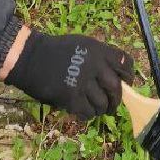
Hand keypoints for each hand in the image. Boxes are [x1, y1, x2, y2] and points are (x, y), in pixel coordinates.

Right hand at [4, 31, 134, 119]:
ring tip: (97, 110)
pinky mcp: (71, 97)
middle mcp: (94, 66)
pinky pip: (88, 112)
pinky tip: (84, 112)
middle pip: (116, 88)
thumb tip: (118, 76)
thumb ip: (100, 56)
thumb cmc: (57, 51)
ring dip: (102, 109)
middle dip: (117, 99)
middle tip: (113, 105)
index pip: (125, 63)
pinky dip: (88, 114)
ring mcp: (82, 82)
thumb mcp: (83, 44)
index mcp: (98, 50)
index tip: (127, 82)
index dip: (129, 75)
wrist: (30, 57)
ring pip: (103, 103)